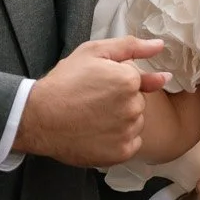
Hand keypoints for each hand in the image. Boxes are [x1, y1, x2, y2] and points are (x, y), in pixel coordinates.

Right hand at [15, 38, 168, 167]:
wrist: (39, 118)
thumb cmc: (63, 83)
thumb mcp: (93, 52)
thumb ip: (130, 46)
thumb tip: (160, 46)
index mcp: (129, 80)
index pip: (137, 81)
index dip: (115, 83)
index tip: (96, 88)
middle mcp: (133, 106)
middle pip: (137, 103)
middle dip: (121, 102)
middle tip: (92, 102)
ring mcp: (128, 131)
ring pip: (135, 124)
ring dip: (121, 122)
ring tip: (93, 119)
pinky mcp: (121, 152)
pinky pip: (131, 144)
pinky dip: (118, 141)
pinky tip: (98, 134)